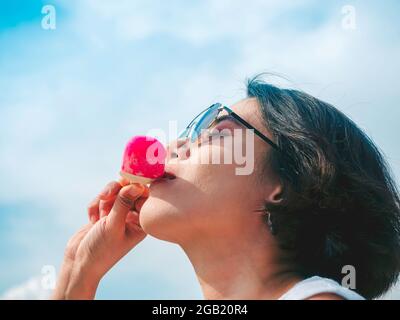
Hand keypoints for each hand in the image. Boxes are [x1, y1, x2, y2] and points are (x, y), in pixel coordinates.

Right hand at [52, 180, 148, 298]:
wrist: (79, 262)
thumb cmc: (101, 249)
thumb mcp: (114, 225)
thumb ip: (124, 203)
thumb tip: (137, 185)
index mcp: (141, 221)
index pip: (144, 196)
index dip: (135, 186)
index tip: (125, 183)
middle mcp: (132, 216)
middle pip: (128, 189)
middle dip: (115, 191)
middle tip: (105, 195)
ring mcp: (117, 214)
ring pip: (113, 191)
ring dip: (103, 200)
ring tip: (98, 216)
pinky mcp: (104, 213)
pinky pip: (101, 199)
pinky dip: (94, 206)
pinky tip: (92, 220)